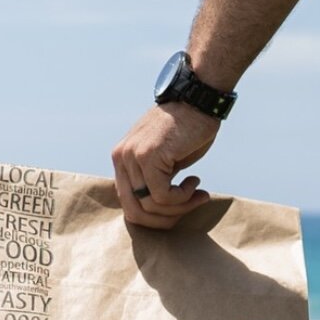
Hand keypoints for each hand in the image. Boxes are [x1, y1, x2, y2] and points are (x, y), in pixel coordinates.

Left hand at [111, 102, 219, 227]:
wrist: (199, 99)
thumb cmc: (188, 130)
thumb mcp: (164, 160)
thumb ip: (153, 181)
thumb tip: (155, 213)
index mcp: (121, 159)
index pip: (128, 205)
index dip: (154, 218)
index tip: (180, 211)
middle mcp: (121, 158)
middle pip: (134, 212)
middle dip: (164, 220)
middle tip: (189, 208)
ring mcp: (132, 157)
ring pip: (150, 206)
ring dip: (179, 208)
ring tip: (197, 194)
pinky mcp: (149, 157)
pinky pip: (162, 196)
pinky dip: (182, 197)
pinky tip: (194, 182)